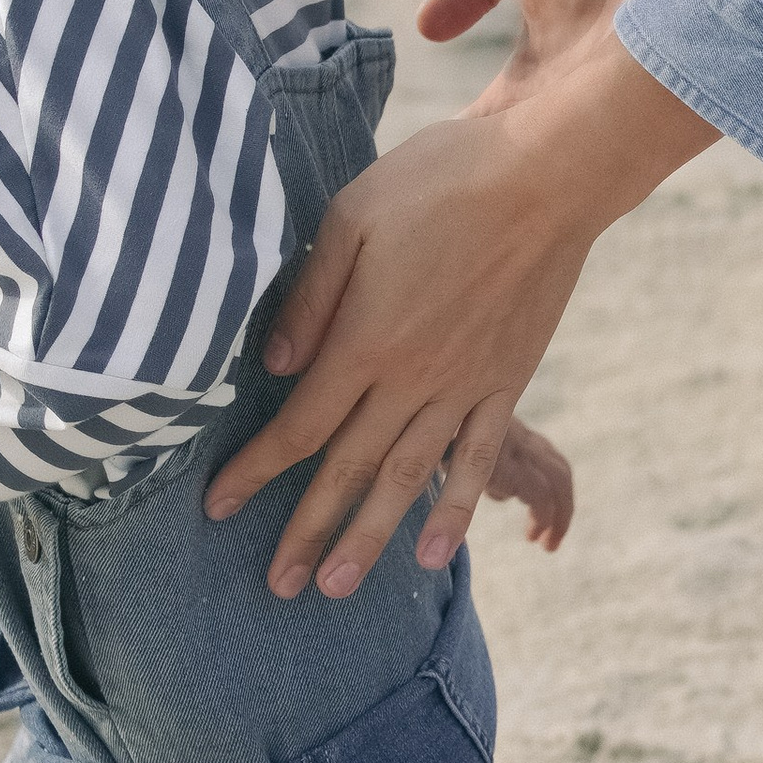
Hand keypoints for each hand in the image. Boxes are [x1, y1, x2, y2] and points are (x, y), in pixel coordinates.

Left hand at [204, 0, 722, 597]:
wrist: (547, 174)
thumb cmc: (439, 180)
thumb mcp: (349, 217)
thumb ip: (308, 297)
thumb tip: (274, 365)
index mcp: (365, 339)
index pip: (298, 424)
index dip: (254, 471)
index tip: (216, 508)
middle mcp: (412, 378)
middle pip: (346, 468)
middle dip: (306, 529)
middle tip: (276, 586)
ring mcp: (464, 386)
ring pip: (407, 478)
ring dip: (370, 537)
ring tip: (338, 588)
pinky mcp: (507, 380)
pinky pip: (477, 459)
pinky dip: (455, 509)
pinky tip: (434, 553)